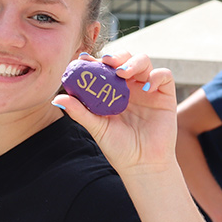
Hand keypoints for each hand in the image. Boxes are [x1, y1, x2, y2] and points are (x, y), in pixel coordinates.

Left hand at [54, 51, 177, 175]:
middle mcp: (129, 86)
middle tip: (106, 62)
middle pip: (124, 59)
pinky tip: (147, 87)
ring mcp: (147, 89)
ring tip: (122, 73)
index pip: (103, 68)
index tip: (83, 59)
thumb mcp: (96, 127)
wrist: (142, 164)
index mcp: (111, 90)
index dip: (94, 61)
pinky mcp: (165, 95)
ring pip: (143, 61)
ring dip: (133, 62)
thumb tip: (57, 99)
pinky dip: (157, 76)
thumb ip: (79, 111)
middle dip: (115, 56)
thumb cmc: (117, 146)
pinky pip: (164, 76)